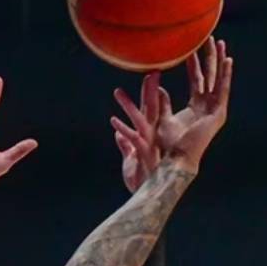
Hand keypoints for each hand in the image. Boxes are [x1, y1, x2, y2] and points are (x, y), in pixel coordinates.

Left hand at [109, 72, 163, 191]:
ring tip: (117, 92)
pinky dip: (122, 130)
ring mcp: (147, 144)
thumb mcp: (130, 156)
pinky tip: (113, 121)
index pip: (152, 109)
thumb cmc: (140, 176)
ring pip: (139, 120)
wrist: (144, 194)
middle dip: (149, 90)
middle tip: (151, 71)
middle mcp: (151, 136)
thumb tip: (119, 134)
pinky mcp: (140, 154)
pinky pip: (131, 140)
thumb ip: (125, 144)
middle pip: (150, 109)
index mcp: (149, 134)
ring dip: (128, 106)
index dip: (151, 92)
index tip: (152, 73)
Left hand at [112, 37, 233, 174]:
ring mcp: (215, 109)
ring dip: (219, 61)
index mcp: (197, 107)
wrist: (178, 158)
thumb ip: (162, 103)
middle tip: (210, 39)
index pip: (197, 80)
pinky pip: (222, 89)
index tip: (192, 49)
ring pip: (218, 79)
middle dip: (210, 57)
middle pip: (210, 76)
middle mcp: (208, 106)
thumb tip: (158, 88)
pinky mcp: (218, 113)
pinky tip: (228, 60)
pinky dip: (225, 75)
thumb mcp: (163, 119)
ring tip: (220, 43)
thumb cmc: (169, 144)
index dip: (195, 64)